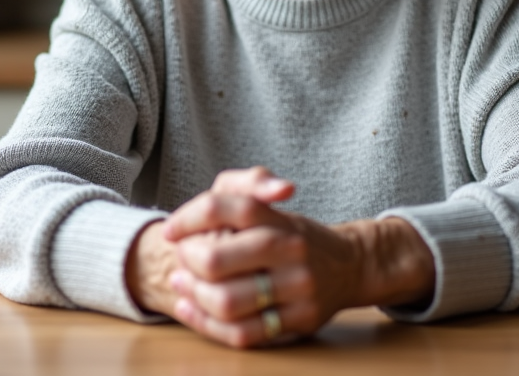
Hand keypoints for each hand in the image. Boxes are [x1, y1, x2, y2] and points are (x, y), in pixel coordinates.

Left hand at [160, 167, 434, 348]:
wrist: (347, 266)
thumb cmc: (290, 235)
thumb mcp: (270, 202)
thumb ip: (244, 186)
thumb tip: (204, 214)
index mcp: (279, 218)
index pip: (228, 208)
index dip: (189, 218)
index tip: (170, 230)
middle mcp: (291, 251)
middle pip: (217, 260)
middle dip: (188, 262)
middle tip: (181, 259)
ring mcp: (298, 289)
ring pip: (226, 301)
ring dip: (193, 295)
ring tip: (182, 284)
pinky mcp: (298, 321)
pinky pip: (242, 333)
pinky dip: (207, 325)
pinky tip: (191, 309)